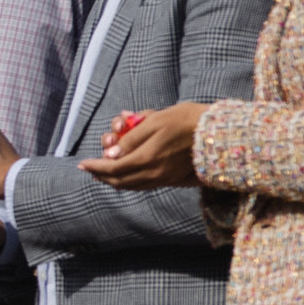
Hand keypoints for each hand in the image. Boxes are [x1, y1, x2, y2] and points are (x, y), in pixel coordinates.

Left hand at [80, 99, 208, 189]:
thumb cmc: (187, 119)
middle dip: (102, 176)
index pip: (112, 168)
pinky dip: (131, 181)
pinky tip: (127, 175)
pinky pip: (146, 185)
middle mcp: (155, 173)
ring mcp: (166, 178)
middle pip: (120, 181)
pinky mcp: (175, 179)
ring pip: (133, 185)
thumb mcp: (155, 121)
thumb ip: (131, 139)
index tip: (82, 164)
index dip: (95, 167)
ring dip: (115, 180)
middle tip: (90, 169)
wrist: (221, 131)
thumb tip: (110, 154)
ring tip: (103, 173)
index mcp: (147, 158)